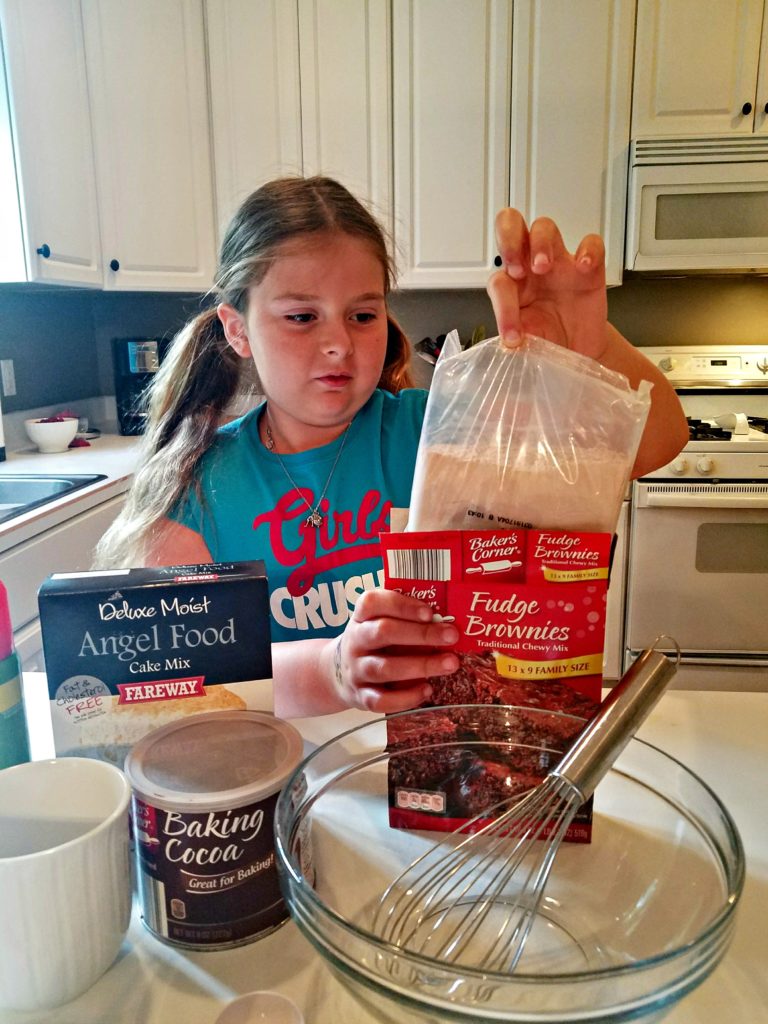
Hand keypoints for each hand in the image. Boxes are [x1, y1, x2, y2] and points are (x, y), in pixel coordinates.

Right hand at [330, 589, 458, 713]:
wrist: (336, 673)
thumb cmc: (372, 642)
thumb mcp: (378, 622)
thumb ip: (405, 619)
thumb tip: (445, 621)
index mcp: (361, 617)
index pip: (373, 602)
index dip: (401, 605)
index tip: (429, 612)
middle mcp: (355, 641)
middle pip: (383, 633)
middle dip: (421, 634)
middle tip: (451, 636)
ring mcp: (356, 670)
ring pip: (385, 668)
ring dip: (421, 665)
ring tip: (450, 663)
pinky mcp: (361, 696)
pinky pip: (382, 700)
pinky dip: (406, 698)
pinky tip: (427, 690)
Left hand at [488, 209, 607, 359]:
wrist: (580, 352)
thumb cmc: (550, 342)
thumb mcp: (528, 345)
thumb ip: (517, 338)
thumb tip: (509, 343)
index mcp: (512, 286)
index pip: (498, 282)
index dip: (502, 307)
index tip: (514, 335)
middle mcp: (531, 268)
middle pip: (512, 227)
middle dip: (509, 238)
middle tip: (517, 268)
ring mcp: (560, 263)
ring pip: (544, 228)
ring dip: (540, 243)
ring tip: (543, 268)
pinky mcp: (589, 268)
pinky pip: (590, 243)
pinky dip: (588, 250)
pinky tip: (583, 267)